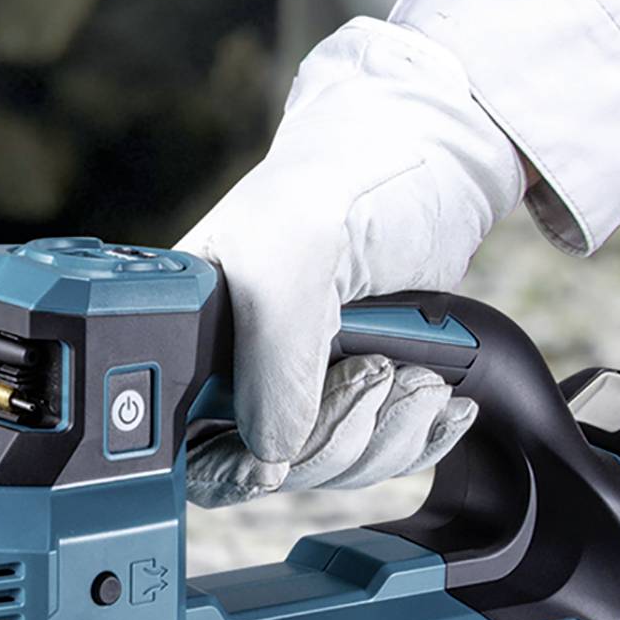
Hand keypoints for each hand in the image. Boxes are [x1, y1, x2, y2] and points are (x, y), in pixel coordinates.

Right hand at [178, 17, 526, 504]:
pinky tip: (440, 401)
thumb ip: (268, 362)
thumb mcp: (289, 262)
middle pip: (264, 464)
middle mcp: (238, 358)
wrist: (433, 154)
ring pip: (328, 465)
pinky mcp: (359, 383)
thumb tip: (270, 452)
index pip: (179, 436)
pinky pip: (378, 452)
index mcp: (188, 324)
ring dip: (384, 436)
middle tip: (372, 375)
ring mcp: (301, 374)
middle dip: (331, 440)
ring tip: (415, 375)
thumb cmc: (345, 176)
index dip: (226, 464)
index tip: (272, 458)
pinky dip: (417, 438)